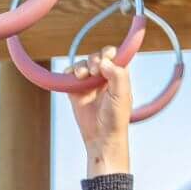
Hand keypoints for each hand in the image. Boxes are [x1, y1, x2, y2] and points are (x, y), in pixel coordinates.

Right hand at [66, 46, 130, 176]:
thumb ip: (118, 75)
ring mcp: (89, 83)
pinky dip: (68, 73)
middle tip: (95, 70)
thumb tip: (105, 61)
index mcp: (119, 76)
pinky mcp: (75, 90)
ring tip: (82, 76)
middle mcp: (104, 77)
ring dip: (81, 66)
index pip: (114, 55)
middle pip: (97, 57)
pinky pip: (69, 75)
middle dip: (94, 59)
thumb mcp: (122, 95)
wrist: (101, 136)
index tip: (107, 58)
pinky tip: (72, 78)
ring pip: (82, 64)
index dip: (109, 53)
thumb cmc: (116, 118)